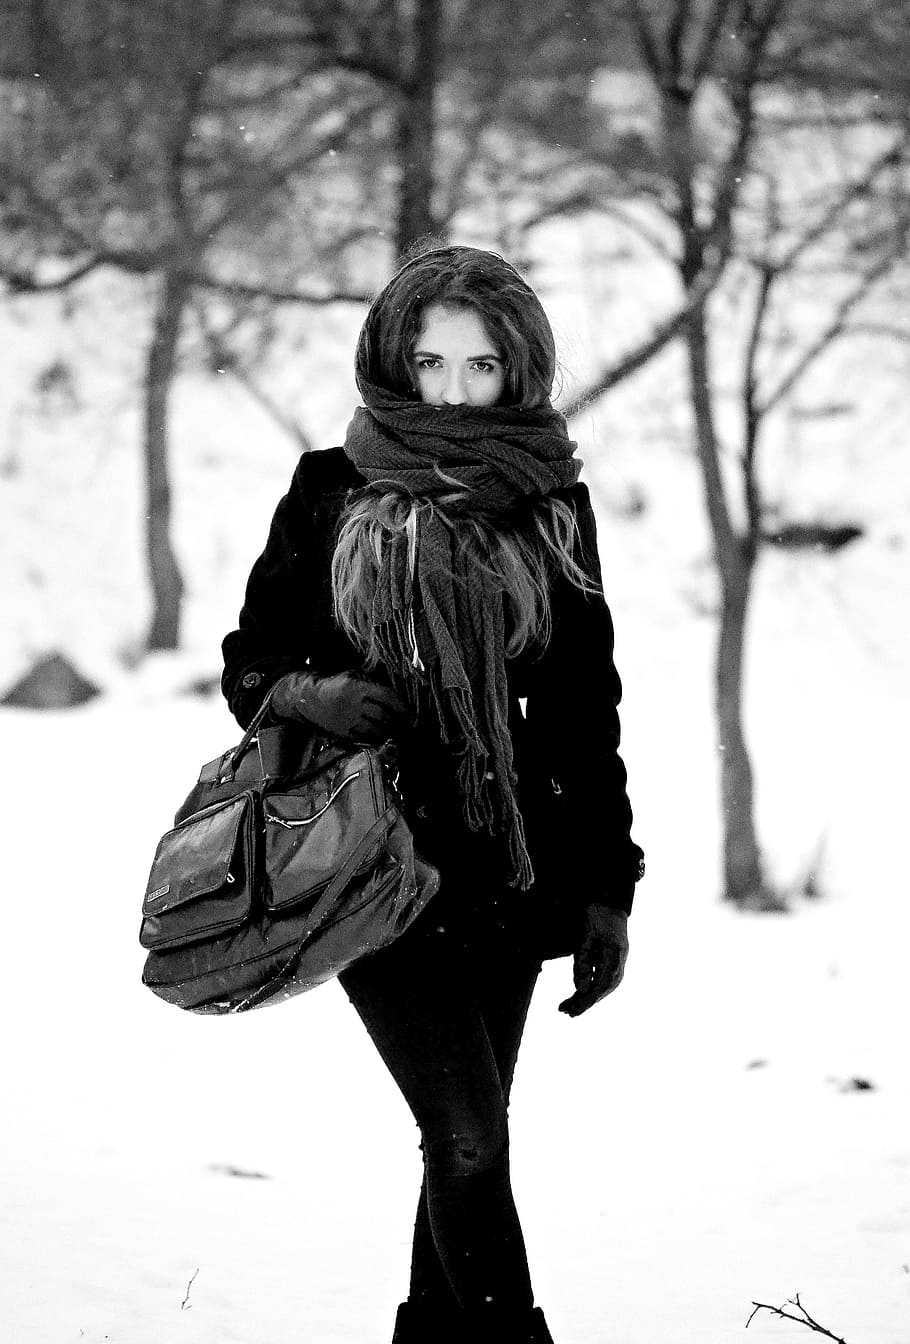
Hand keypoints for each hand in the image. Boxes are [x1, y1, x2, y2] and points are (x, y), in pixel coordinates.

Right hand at [270, 670, 406, 742]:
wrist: (311, 699)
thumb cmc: (337, 685)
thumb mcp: (353, 676)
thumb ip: (371, 682)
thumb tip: (395, 693)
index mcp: (358, 688)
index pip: (387, 697)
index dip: (401, 705)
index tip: (409, 710)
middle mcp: (354, 705)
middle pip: (384, 716)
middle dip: (398, 721)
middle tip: (407, 723)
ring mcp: (349, 720)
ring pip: (376, 729)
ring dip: (389, 731)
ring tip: (398, 731)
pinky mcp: (344, 732)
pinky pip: (364, 738)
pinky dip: (376, 738)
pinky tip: (383, 736)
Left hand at [558, 905, 628, 1017]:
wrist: (608, 901)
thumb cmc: (596, 915)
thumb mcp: (584, 936)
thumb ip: (582, 962)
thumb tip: (581, 988)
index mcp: (615, 956)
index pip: (600, 986)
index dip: (586, 1001)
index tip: (572, 1010)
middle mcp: (620, 962)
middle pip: (602, 990)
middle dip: (584, 1002)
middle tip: (565, 1011)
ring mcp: (619, 961)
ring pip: (603, 987)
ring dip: (586, 997)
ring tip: (568, 1007)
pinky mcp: (614, 960)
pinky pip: (603, 979)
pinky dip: (591, 988)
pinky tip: (579, 993)